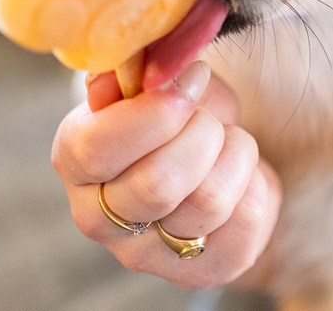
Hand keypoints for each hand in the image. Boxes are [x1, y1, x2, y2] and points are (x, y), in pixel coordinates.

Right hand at [52, 61, 281, 289]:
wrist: (218, 156)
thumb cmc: (180, 113)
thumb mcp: (159, 76)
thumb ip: (142, 65)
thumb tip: (134, 62)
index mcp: (76, 160)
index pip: (97, 149)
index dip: (157, 109)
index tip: (193, 79)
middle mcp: (97, 217)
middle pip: (158, 183)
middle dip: (203, 133)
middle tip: (210, 118)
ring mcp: (147, 254)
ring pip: (209, 201)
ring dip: (235, 154)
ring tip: (228, 143)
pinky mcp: (201, 271)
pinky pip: (247, 221)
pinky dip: (256, 182)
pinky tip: (242, 176)